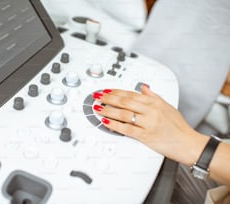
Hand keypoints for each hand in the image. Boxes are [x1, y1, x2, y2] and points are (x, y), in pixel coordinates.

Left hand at [93, 86, 207, 164]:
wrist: (188, 144)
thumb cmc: (178, 126)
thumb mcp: (167, 106)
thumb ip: (153, 96)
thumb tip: (143, 88)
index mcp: (154, 102)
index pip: (130, 94)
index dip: (116, 92)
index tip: (106, 91)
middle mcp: (150, 111)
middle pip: (124, 101)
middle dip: (108, 98)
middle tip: (98, 97)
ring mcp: (148, 123)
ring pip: (123, 114)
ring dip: (108, 110)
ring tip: (98, 108)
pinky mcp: (146, 136)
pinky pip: (126, 129)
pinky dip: (114, 125)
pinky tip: (105, 122)